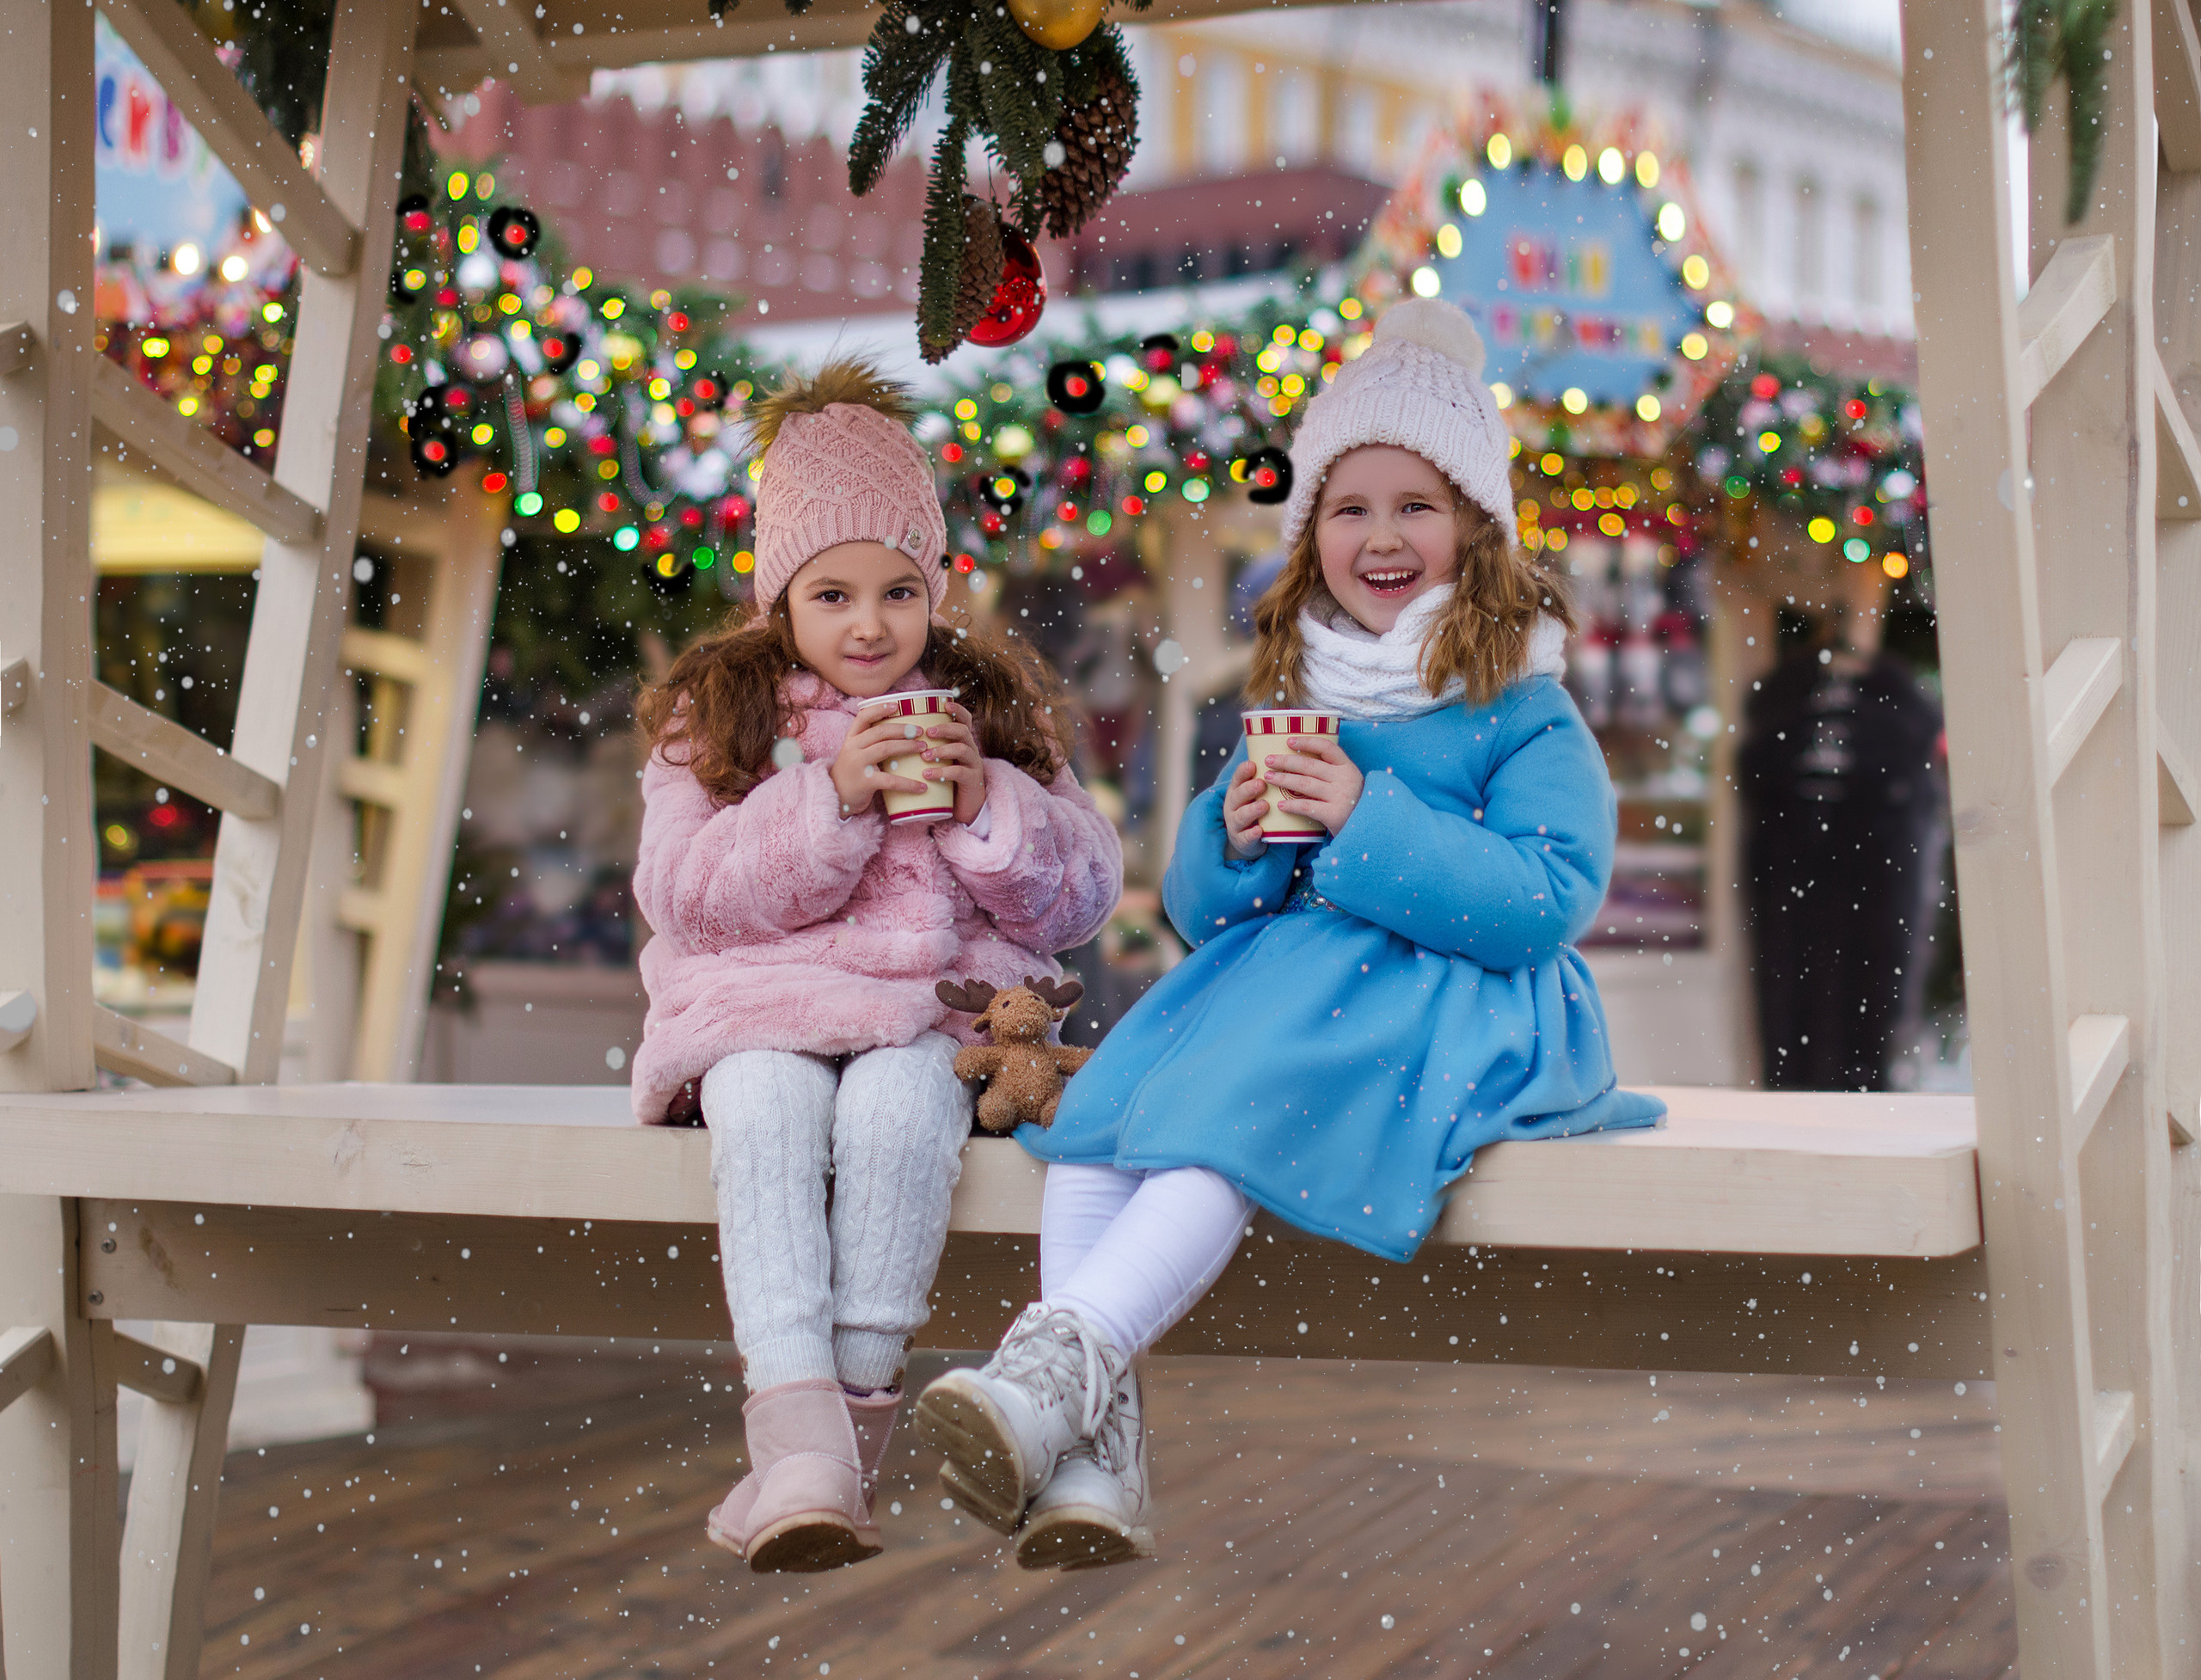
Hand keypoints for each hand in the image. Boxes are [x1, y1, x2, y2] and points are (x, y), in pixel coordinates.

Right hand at [830, 708, 932, 816]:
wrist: (835, 798)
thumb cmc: (852, 774)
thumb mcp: (855, 754)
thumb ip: (869, 743)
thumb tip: (900, 733)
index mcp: (851, 739)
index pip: (863, 717)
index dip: (879, 709)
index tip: (897, 705)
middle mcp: (853, 748)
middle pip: (880, 731)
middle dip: (902, 729)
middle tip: (920, 731)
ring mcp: (858, 764)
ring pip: (885, 748)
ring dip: (907, 746)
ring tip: (924, 748)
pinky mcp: (865, 782)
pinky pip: (890, 780)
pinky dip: (908, 783)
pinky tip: (922, 787)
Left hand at [918, 702, 988, 826]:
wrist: (964, 809)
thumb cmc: (945, 781)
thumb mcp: (939, 761)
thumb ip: (926, 748)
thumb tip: (895, 736)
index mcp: (962, 741)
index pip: (964, 719)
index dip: (957, 709)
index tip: (944, 705)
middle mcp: (971, 749)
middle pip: (963, 730)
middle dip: (944, 729)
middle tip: (926, 733)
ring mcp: (973, 765)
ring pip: (962, 749)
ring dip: (942, 750)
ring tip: (925, 756)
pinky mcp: (972, 781)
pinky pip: (960, 772)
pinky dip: (943, 771)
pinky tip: (928, 775)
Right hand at [1223, 758, 1269, 858]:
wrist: (1248, 840)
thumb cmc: (1257, 809)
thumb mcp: (1256, 793)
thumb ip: (1267, 778)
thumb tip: (1288, 756)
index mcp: (1238, 790)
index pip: (1238, 778)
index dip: (1244, 771)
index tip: (1253, 764)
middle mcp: (1233, 805)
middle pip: (1238, 795)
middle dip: (1249, 789)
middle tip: (1262, 783)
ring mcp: (1236, 823)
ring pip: (1241, 815)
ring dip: (1252, 810)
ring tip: (1264, 805)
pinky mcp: (1242, 840)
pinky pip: (1246, 837)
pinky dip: (1252, 834)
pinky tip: (1259, 831)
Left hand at [1260, 735, 1362, 835]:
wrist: (1373, 827)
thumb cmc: (1356, 803)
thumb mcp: (1350, 782)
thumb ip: (1333, 773)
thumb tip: (1302, 761)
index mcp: (1348, 767)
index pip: (1326, 747)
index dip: (1307, 742)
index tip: (1289, 741)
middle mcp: (1344, 779)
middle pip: (1309, 765)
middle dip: (1286, 761)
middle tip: (1269, 761)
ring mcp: (1339, 796)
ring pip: (1305, 784)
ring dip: (1284, 779)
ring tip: (1269, 778)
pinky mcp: (1334, 814)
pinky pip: (1307, 806)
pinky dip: (1292, 805)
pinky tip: (1280, 805)